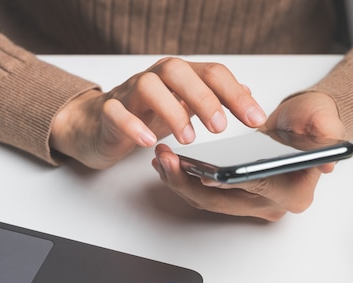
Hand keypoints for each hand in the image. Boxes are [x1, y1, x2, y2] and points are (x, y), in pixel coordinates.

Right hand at [50, 57, 265, 168]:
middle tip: (220, 127)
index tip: (255, 120)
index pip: (211, 74)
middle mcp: (154, 79)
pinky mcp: (107, 114)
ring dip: (172, 111)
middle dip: (204, 97)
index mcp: (178, 78)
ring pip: (147, 86)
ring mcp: (128, 94)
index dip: (235, 95)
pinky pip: (116, 112)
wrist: (97, 124)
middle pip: (178, 71)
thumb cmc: (144, 115)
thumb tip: (248, 93)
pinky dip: (133, 125)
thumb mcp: (184, 106)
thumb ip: (214, 99)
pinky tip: (149, 142)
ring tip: (189, 139)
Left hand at [152, 92, 344, 220]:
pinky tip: (170, 163)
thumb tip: (327, 157)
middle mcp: (272, 205)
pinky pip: (205, 195)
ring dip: (182, 182)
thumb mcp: (323, 119)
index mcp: (294, 192)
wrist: (303, 124)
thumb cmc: (312, 122)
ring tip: (161, 159)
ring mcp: (252, 203)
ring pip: (208, 201)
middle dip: (190, 183)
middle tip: (168, 161)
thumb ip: (326, 132)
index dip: (229, 182)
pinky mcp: (236, 197)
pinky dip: (186, 181)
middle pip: (222, 201)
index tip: (205, 173)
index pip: (255, 188)